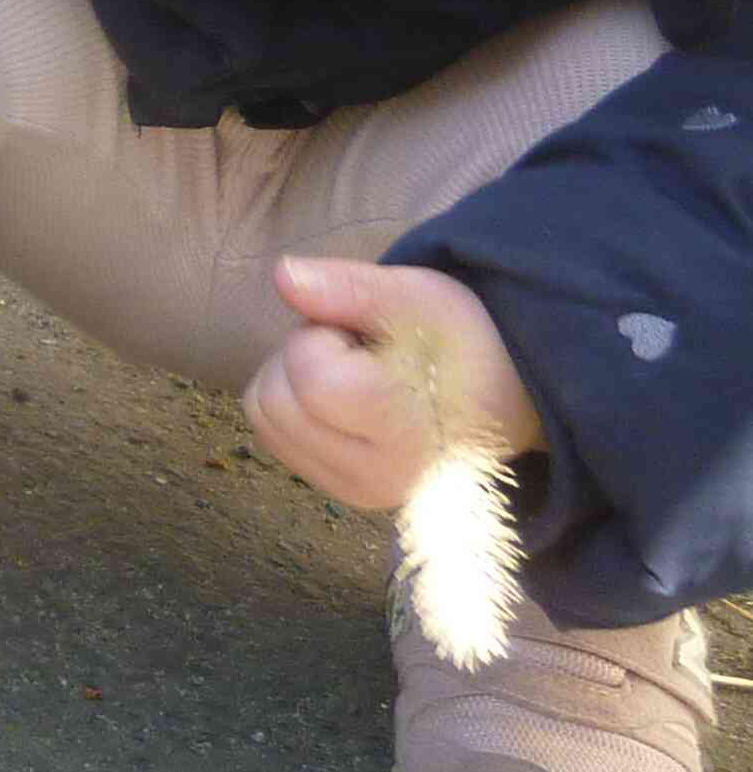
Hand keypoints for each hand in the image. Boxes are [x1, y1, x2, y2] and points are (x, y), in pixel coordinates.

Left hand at [243, 254, 541, 512]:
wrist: (509, 399)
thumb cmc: (463, 343)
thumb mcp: (419, 296)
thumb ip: (349, 286)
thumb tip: (282, 277)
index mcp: (409, 432)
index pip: (309, 376)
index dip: (322, 335)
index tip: (366, 336)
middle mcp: (382, 478)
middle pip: (273, 398)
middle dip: (302, 355)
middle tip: (360, 353)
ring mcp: (359, 493)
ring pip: (263, 416)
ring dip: (290, 378)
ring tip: (354, 373)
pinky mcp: (342, 494)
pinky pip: (273, 435)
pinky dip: (292, 406)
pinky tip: (344, 398)